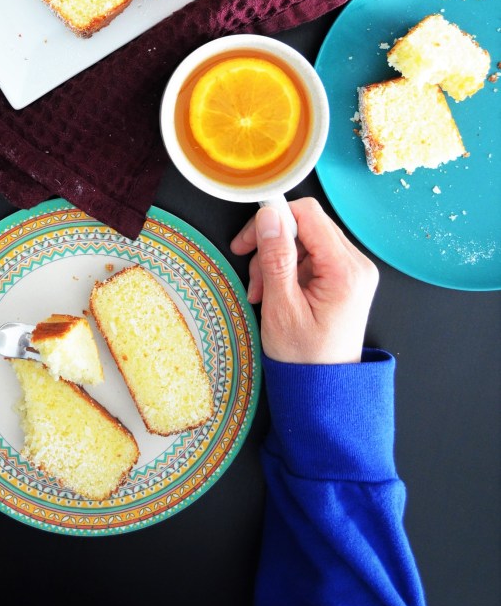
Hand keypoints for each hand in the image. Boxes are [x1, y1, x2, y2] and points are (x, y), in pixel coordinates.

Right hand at [230, 198, 378, 363]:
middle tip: (252, 272)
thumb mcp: (282, 307)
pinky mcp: (345, 278)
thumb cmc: (304, 358)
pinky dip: (288, 268)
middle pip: (307, 224)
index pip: (308, 214)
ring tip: (262, 290)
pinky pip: (312, 255)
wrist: (323, 390)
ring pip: (305, 239)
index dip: (274, 218)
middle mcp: (357, 265)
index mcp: (346, 271)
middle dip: (273, 243)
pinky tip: (275, 291)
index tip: (249, 238)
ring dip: (277, 258)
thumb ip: (276, 257)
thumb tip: (269, 215)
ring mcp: (353, 271)